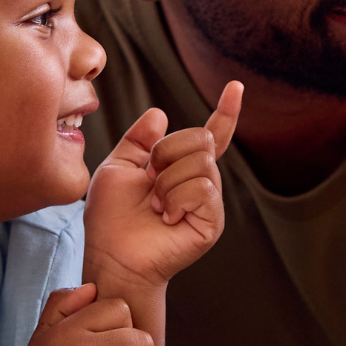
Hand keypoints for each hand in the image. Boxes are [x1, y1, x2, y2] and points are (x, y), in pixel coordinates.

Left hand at [84, 81, 242, 286]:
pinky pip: (202, 188)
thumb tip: (161, 114)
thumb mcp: (116, 169)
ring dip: (167, 181)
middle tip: (149, 180)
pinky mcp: (211, 222)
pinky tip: (166, 217)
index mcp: (181, 169)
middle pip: (201, 139)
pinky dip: (176, 198)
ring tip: (155, 205)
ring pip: (200, 163)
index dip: (225, 112)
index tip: (235, 87)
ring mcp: (209, 203)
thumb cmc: (110, 221)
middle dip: (167, 153)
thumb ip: (137, 141)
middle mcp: (201, 183)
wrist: (112, 258)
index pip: (210, 135)